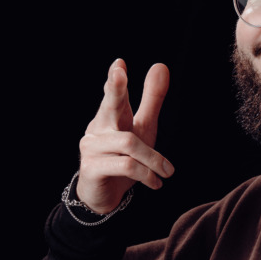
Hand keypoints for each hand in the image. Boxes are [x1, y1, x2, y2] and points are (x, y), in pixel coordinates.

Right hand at [77, 59, 172, 213]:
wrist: (105, 196)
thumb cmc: (125, 157)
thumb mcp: (143, 128)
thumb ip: (151, 100)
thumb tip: (160, 65)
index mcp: (111, 116)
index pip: (114, 94)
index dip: (116, 80)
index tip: (119, 63)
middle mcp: (99, 128)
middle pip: (109, 106)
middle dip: (114, 89)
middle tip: (118, 73)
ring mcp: (92, 147)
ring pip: (129, 143)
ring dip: (154, 158)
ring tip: (167, 171)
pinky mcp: (92, 168)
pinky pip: (125, 165)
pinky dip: (146, 174)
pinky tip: (156, 182)